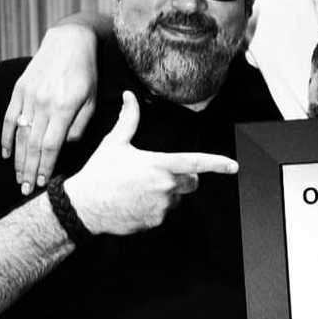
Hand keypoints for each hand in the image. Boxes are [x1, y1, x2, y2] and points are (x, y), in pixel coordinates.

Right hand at [1, 23, 98, 193]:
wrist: (68, 42)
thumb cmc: (85, 74)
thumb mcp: (92, 101)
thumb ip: (79, 126)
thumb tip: (65, 146)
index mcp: (64, 108)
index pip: (52, 146)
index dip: (46, 168)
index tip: (41, 184)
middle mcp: (43, 103)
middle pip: (33, 145)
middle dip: (29, 171)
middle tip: (25, 191)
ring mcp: (28, 96)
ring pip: (20, 135)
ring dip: (18, 160)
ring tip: (17, 179)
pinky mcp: (19, 89)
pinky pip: (10, 118)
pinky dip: (7, 138)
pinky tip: (6, 154)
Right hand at [63, 92, 237, 235]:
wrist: (85, 206)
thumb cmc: (99, 173)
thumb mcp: (114, 143)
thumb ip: (128, 120)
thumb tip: (129, 97)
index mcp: (159, 164)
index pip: (195, 163)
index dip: (217, 163)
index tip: (233, 166)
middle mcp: (165, 186)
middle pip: (191, 183)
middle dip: (183, 179)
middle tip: (160, 175)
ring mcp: (161, 206)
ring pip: (177, 199)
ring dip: (167, 194)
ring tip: (140, 189)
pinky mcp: (156, 221)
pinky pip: (164, 213)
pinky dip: (156, 208)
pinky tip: (136, 202)